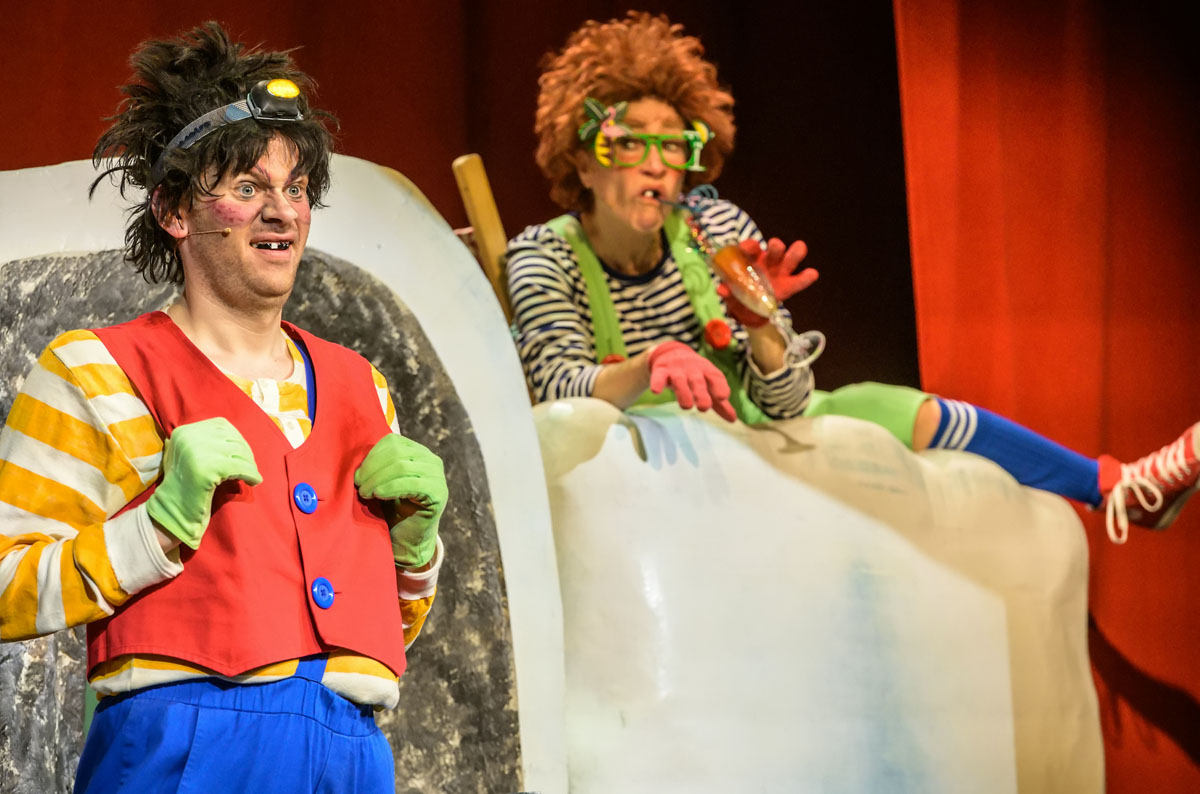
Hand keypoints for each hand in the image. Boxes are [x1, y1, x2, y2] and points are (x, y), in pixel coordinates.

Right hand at [145, 417, 261, 549]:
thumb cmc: (185, 485)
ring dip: (250, 464)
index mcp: (184, 432)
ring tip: (252, 475)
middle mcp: (189, 438)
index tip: (242, 454)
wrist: (173, 511)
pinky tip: (254, 482)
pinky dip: (251, 474)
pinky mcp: (207, 469)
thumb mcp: (189, 454)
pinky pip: (240, 467)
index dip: (236, 439)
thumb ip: (206, 440)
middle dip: (245, 452)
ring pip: (238, 452)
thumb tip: (237, 436)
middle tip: (250, 466)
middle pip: (231, 438)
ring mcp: (197, 452)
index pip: (221, 425)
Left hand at [354, 434, 446, 568]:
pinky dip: (390, 488)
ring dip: (377, 479)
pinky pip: (411, 484)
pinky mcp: (439, 493)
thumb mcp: (383, 480)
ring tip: (365, 493)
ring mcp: (438, 476)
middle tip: (358, 484)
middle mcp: (431, 460)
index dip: (372, 456)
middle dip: (372, 468)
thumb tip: (356, 455)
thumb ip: (377, 465)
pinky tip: (378, 495)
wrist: (406, 538)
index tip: (357, 474)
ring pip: (402, 466)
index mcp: (418, 452)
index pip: (393, 442)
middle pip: (396, 453)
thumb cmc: (392, 508)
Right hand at [647, 340, 737, 422]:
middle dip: (701, 393)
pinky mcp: (661, 370)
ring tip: (686, 406)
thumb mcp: (708, 385)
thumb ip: (719, 403)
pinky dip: (657, 383)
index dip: (720, 386)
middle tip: (704, 408)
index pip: (715, 377)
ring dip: (683, 392)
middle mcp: (693, 369)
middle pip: (698, 381)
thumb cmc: (695, 374)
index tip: (723, 397)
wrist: (671, 353)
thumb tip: (733, 420)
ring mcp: (676, 369)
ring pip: (679, 380)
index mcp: (707, 371)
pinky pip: (658, 376)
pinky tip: (656, 391)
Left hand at [718, 238, 818, 327]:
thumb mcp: (731, 294)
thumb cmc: (739, 293)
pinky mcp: (790, 285)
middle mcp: (768, 261)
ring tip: (798, 248)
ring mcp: (780, 272)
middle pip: (775, 249)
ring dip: (794, 253)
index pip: (751, 248)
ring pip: (790, 258)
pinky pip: (800, 280)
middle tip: (775, 245)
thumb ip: (727, 291)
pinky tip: (811, 274)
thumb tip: (722, 290)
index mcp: (751, 259)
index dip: (750, 246)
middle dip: (776, 246)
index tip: (747, 247)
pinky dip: (806, 277)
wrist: (749, 310)